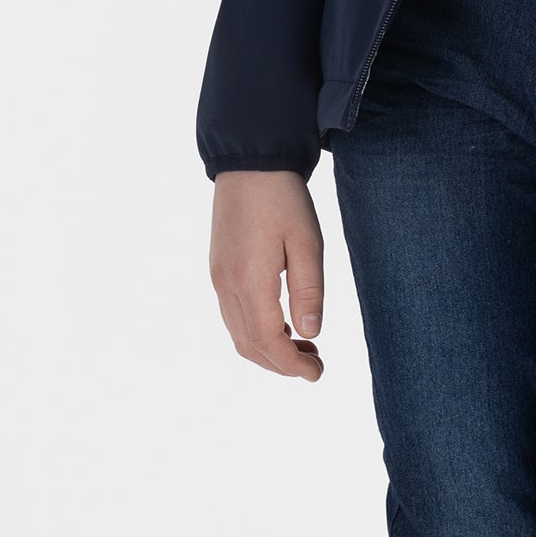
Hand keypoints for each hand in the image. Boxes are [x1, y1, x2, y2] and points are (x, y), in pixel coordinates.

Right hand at [210, 171, 325, 380]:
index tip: (317, 374)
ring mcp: (218, 278)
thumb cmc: (283, 198)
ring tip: (305, 348)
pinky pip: (233, 315)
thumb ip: (309, 291)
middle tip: (315, 366)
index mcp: (249, 280)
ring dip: (268, 350)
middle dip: (280, 364)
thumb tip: (310, 334)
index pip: (267, 341)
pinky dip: (257, 332)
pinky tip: (283, 324)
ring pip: (238, 334)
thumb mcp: (307, 242)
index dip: (291, 365)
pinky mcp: (219, 269)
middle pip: (248, 346)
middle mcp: (226, 284)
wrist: (249, 162)